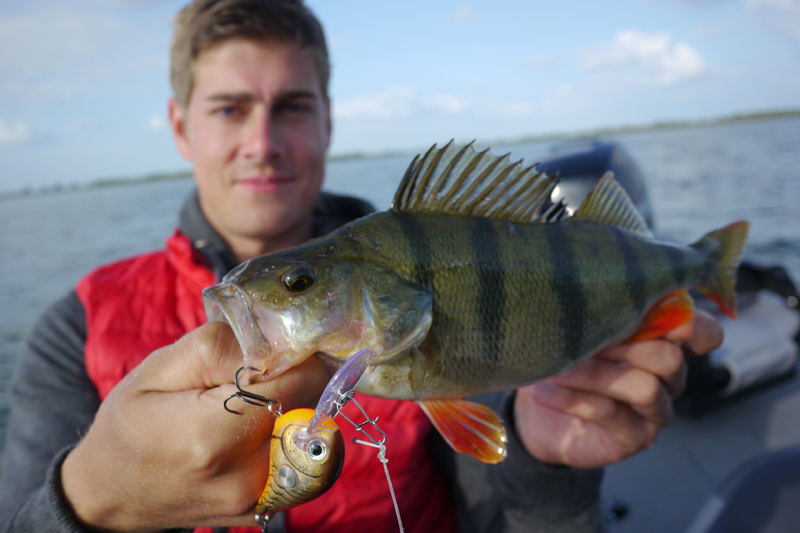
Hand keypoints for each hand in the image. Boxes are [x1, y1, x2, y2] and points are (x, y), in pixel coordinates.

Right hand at [62, 322, 328, 530]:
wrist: (111, 492)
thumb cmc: (130, 423)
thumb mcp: (160, 367)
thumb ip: (222, 346)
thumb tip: (276, 337)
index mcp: (212, 436)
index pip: (299, 380)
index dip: (297, 354)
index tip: (279, 345)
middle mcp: (244, 476)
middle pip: (316, 407)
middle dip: (302, 378)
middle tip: (270, 370)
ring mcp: (259, 499)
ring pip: (322, 436)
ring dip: (305, 407)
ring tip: (267, 399)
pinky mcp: (268, 508)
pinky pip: (313, 464)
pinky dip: (301, 437)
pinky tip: (270, 426)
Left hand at [513, 310, 722, 468]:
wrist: (537, 412)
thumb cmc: (565, 359)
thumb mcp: (580, 330)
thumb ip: (600, 312)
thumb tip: (596, 290)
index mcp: (664, 344)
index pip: (705, 334)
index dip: (692, 324)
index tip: (652, 311)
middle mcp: (669, 379)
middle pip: (671, 358)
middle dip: (624, 345)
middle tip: (580, 339)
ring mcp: (655, 412)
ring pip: (644, 388)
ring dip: (595, 374)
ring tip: (558, 369)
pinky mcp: (634, 438)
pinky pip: (610, 414)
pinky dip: (572, 398)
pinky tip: (544, 392)